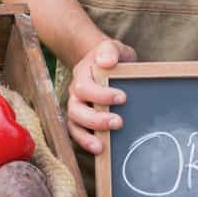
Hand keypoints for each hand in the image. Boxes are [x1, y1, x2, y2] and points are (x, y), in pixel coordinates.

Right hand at [67, 39, 136, 153]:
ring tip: (102, 145)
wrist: (103, 62)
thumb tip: (107, 61)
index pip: (85, 86)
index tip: (123, 97)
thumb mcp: (112, 48)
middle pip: (76, 108)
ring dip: (87, 135)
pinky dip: (85, 142)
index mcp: (83, 74)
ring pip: (74, 123)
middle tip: (118, 122)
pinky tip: (99, 149)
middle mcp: (76, 92)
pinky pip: (76, 133)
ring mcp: (76, 106)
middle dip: (96, 118)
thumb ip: (110, 50)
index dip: (101, 94)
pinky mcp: (80, 119)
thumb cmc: (110, 57)